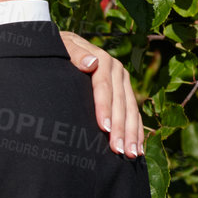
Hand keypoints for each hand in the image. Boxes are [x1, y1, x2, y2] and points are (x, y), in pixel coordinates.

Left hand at [59, 30, 144, 157]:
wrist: (65, 43)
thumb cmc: (59, 48)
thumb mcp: (62, 46)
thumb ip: (75, 53)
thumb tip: (91, 63)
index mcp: (102, 60)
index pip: (103, 87)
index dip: (104, 107)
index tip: (103, 128)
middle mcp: (117, 70)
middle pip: (120, 102)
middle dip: (120, 128)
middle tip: (119, 150)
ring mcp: (123, 81)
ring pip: (130, 110)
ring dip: (132, 133)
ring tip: (131, 154)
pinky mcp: (125, 90)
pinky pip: (134, 112)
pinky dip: (136, 130)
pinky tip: (138, 147)